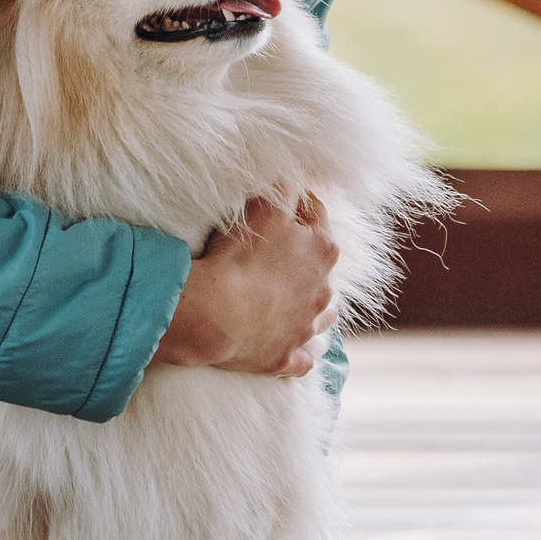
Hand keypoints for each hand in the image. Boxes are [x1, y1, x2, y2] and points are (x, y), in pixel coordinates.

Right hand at [153, 194, 340, 378]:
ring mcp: (306, 327)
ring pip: (322, 314)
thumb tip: (294, 181)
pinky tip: (293, 346)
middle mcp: (323, 290)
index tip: (280, 202)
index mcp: (323, 249)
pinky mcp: (287, 357)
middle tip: (276, 250)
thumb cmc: (240, 257)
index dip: (296, 205)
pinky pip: (303, 358)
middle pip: (321, 265)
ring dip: (313, 305)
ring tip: (297, 299)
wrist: (217, 314)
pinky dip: (299, 350)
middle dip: (304, 256)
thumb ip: (284, 190)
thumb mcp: (262, 208)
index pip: (316, 214)